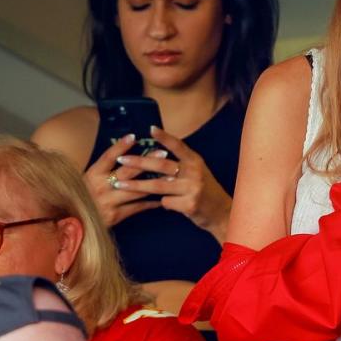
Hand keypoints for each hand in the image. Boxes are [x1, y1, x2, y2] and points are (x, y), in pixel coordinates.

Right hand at [83, 133, 161, 226]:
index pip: (108, 157)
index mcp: (92, 175)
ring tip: (171, 177)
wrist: (74, 224)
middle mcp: (100, 187)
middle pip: (127, 171)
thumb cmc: (82, 199)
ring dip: (155, 183)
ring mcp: (108, 202)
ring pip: (136, 190)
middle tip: (163, 153)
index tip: (134, 136)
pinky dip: (150, 203)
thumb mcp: (86, 181)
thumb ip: (102, 171)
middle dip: (147, 162)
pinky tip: (162, 198)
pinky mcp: (115, 216)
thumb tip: (123, 156)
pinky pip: (137, 207)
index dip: (120, 146)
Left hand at [112, 126, 232, 240]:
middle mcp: (195, 172)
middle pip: (162, 166)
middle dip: (138, 162)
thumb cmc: (204, 190)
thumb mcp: (197, 172)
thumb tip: (154, 156)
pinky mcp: (189, 204)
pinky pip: (165, 203)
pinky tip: (162, 204)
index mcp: (195, 161)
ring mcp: (193, 189)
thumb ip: (180, 164)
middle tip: (122, 159)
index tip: (150, 128)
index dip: (165, 137)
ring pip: (158, 186)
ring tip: (119, 183)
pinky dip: (161, 203)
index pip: (178, 146)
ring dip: (136, 185)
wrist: (222, 212)